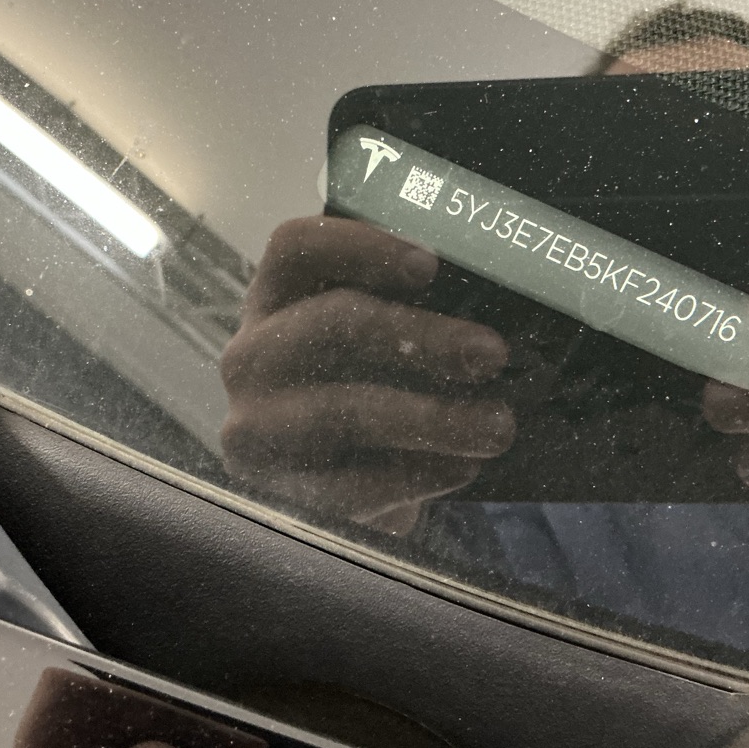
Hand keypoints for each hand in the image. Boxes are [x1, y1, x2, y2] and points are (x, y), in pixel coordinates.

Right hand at [220, 216, 510, 535]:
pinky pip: (354, 483)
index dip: (361, 246)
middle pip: (332, 321)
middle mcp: (251, 356)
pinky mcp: (276, 495)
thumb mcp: (370, 348)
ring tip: (498, 426)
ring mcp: (255, 426)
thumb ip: (406, 313)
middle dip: (422, 336)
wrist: (333, 501)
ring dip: (436, 416)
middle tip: (491, 355)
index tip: (429, 264)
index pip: (294, 246)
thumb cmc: (364, 399)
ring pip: (344, 409)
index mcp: (273, 301)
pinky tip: (462, 467)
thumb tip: (496, 304)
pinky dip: (419, 475)